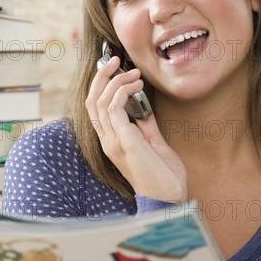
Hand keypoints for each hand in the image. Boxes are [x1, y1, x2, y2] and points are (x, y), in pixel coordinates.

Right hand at [85, 56, 187, 202]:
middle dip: (101, 76)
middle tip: (116, 60)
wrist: (169, 199)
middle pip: (91, 100)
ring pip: (100, 101)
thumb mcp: (153, 144)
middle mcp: (107, 140)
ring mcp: (113, 141)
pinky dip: (123, 92)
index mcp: (111, 140)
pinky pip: (114, 109)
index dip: (100, 85)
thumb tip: (143, 107)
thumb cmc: (163, 176)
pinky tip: (137, 87)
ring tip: (134, 74)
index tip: (116, 69)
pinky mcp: (124, 141)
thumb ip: (145, 126)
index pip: (95, 108)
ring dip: (116, 81)